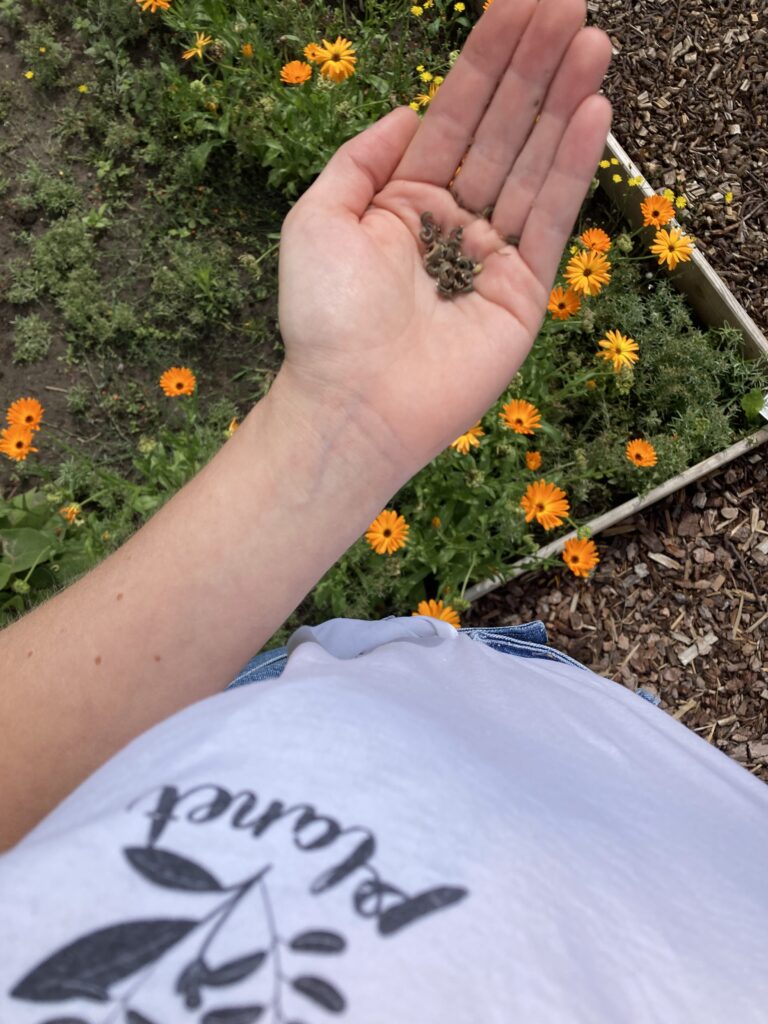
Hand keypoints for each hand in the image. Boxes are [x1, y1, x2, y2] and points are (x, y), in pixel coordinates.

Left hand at [275, 0, 611, 483]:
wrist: (350, 402)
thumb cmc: (323, 315)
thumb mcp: (317, 217)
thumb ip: (360, 159)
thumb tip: (408, 111)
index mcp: (404, 202)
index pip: (455, 117)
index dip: (486, 61)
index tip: (519, 5)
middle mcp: (452, 224)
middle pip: (501, 132)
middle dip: (533, 68)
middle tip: (568, 5)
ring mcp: (491, 258)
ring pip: (532, 167)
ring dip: (563, 104)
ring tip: (592, 43)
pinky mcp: (523, 294)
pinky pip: (550, 222)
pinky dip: (572, 169)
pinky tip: (594, 114)